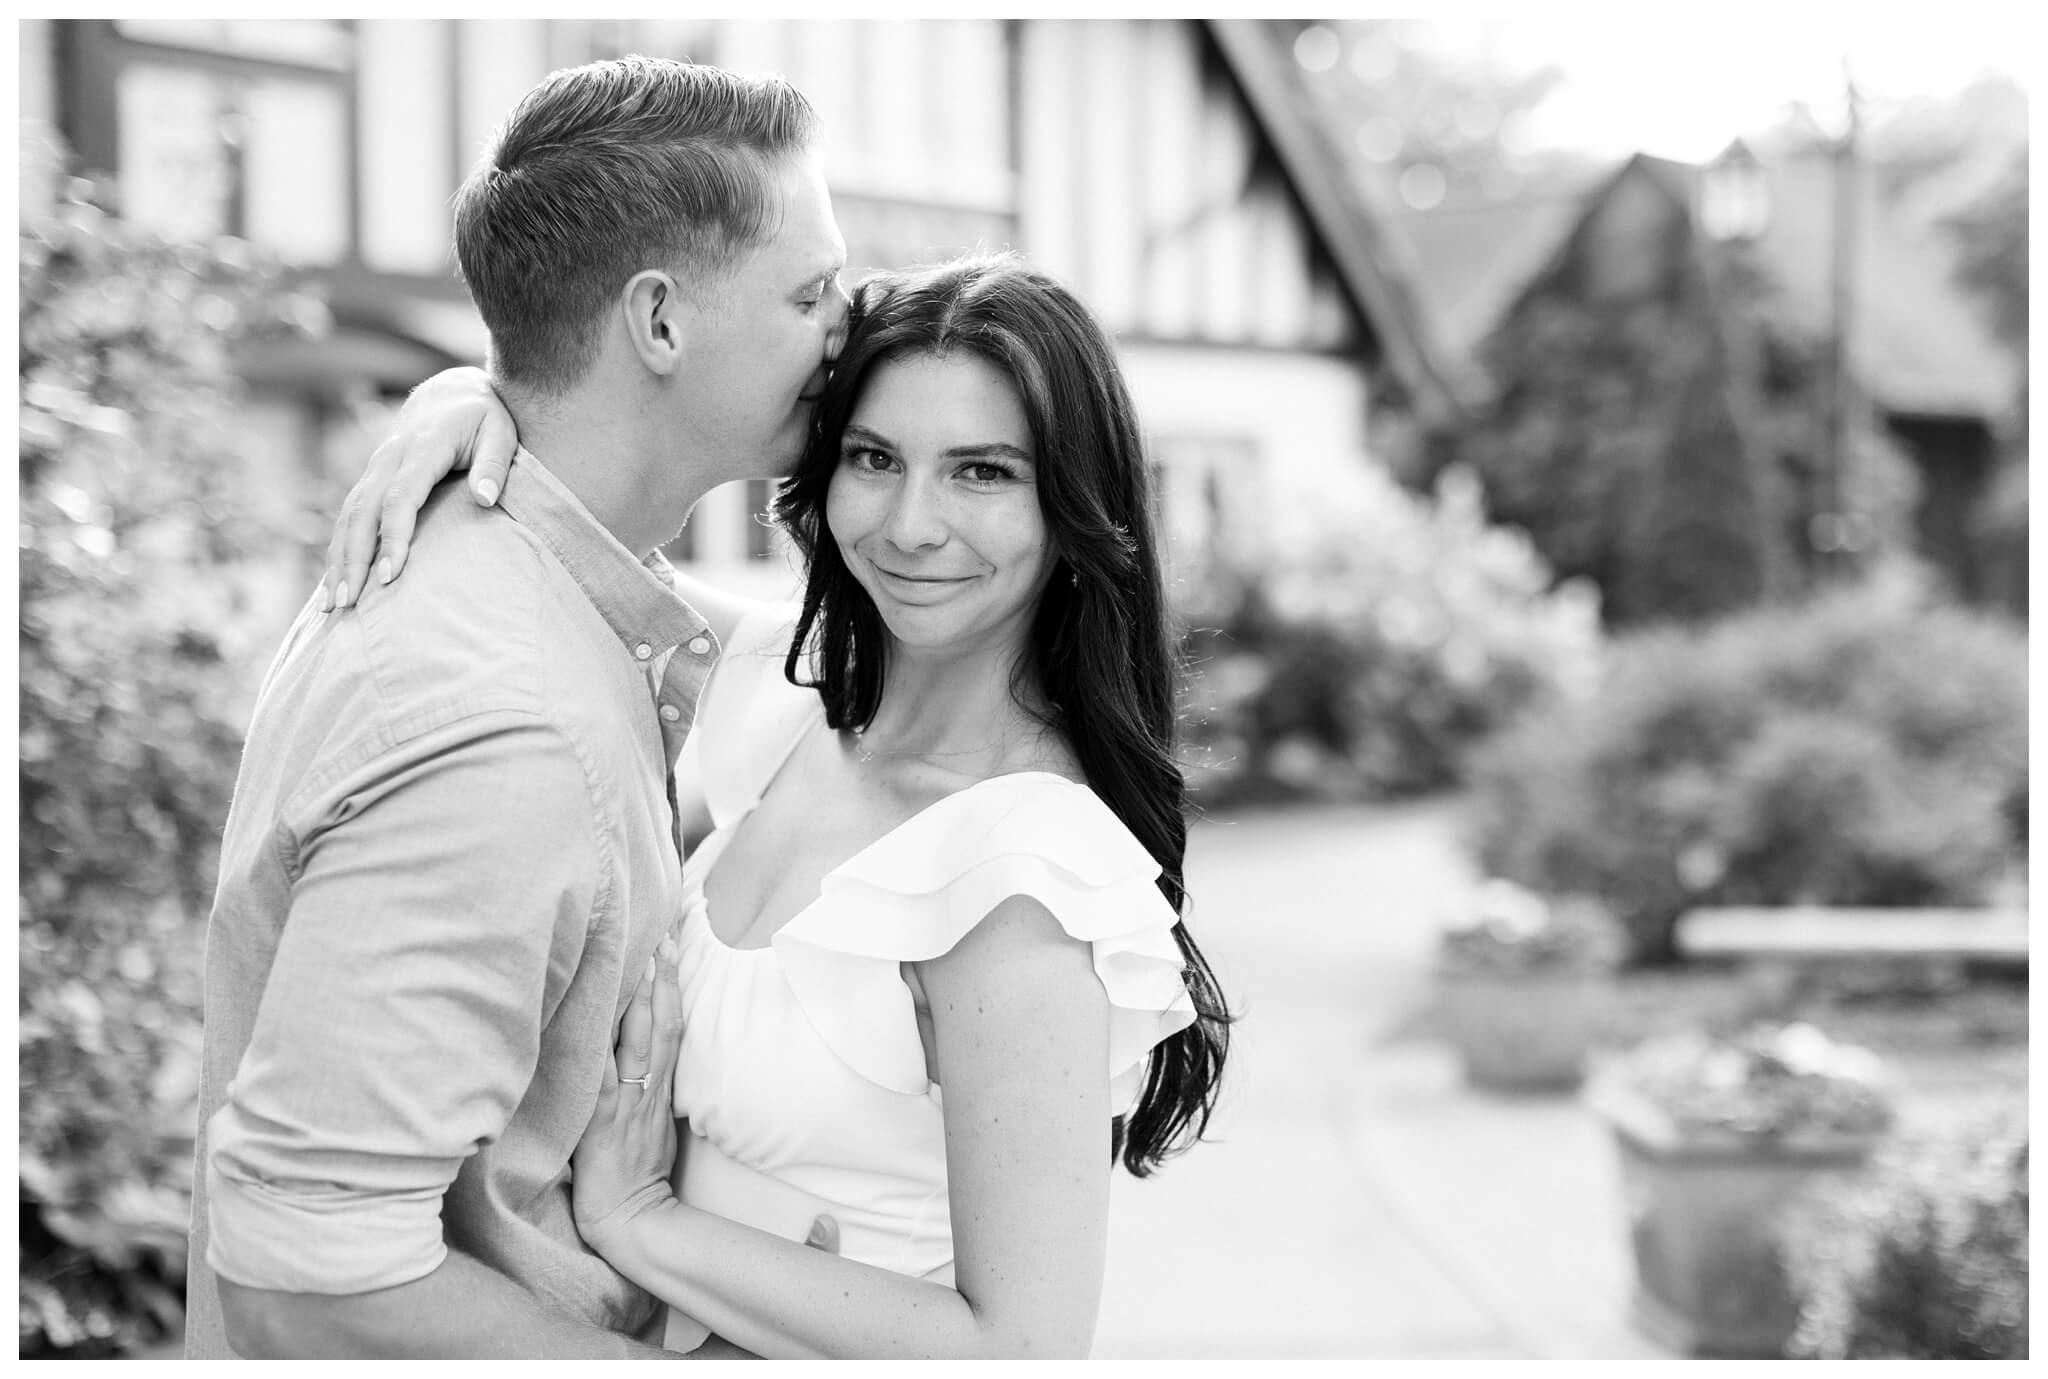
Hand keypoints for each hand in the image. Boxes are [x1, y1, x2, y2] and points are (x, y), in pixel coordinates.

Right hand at [319, 366, 518, 610]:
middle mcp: (391, 457)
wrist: (451, 392)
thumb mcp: (500, 432)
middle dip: (353, 558)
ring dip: (338, 559)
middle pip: (363, 511)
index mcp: (424, 447)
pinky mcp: (372, 478)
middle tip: (348, 603)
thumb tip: (487, 498)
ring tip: (333, 605)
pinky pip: (349, 514)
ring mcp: (376, 467)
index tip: (390, 576)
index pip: (401, 497)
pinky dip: (340, 548)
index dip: (394, 537)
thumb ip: (495, 464)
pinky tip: (336, 582)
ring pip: (349, 514)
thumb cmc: (484, 417)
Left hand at [572, 932, 685, 1255]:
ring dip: (646, 999)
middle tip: (665, 934)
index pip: (672, 1026)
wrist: (633, 1221)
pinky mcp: (602, 1121)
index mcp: (659, 1089)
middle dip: (664, 978)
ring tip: (647, 960)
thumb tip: (638, 1057)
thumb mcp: (651, 1127)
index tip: (671, 945)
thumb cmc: (635, 1178)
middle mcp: (648, 1089)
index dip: (672, 986)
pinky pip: (604, 1077)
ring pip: (643, 1042)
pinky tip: (603, 1020)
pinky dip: (605, 1047)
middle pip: (664, 1023)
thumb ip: (646, 1091)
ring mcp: (627, 1103)